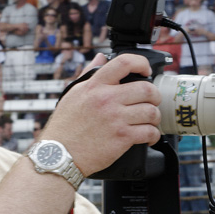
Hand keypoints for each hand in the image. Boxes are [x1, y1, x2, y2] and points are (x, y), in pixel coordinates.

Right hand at [43, 53, 161, 177]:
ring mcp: (115, 118)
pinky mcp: (122, 137)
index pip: (124, 63)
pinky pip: (149, 132)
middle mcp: (106, 99)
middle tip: (152, 101)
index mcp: (95, 85)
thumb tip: (101, 58)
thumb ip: (89, 74)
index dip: (142, 63)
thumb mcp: (73, 94)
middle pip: (146, 89)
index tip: (146, 70)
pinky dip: (153, 135)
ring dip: (154, 117)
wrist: (59, 155)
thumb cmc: (65, 126)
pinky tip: (148, 136)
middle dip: (155, 96)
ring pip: (151, 111)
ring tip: (149, 121)